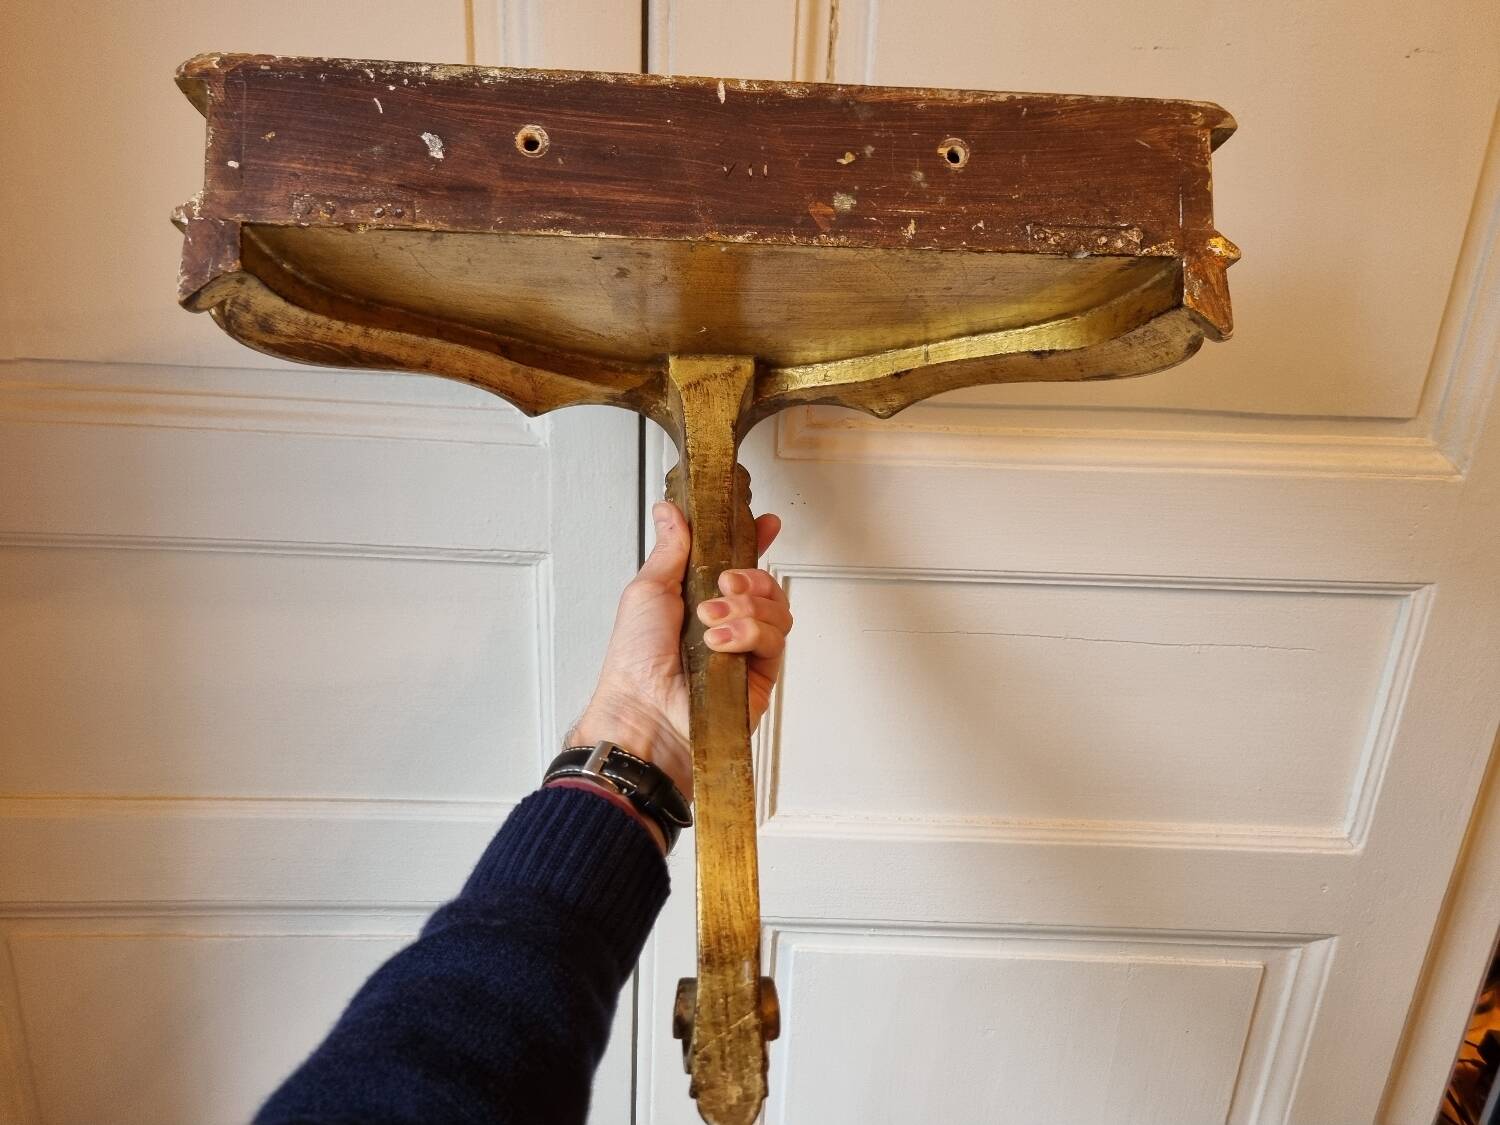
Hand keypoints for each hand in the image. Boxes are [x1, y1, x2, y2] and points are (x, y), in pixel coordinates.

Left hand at [569, 501, 790, 799]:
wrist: (643, 710)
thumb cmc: (635, 660)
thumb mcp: (648, 590)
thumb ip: (670, 549)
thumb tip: (669, 511)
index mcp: (701, 600)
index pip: (740, 566)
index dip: (756, 542)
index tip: (764, 523)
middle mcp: (728, 624)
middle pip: (766, 586)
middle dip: (750, 577)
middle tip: (724, 584)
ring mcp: (746, 650)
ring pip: (777, 610)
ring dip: (745, 608)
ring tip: (711, 620)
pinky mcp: (760, 675)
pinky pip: (775, 640)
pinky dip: (749, 633)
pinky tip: (721, 642)